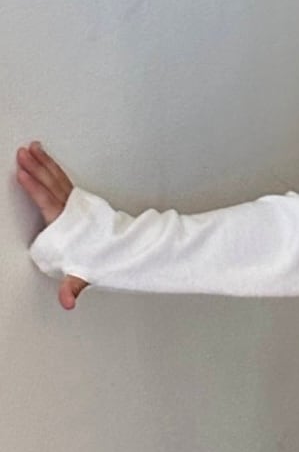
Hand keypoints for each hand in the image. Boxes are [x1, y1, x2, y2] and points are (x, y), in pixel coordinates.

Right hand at [16, 141, 88, 307]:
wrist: (123, 251)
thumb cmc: (100, 259)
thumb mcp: (84, 274)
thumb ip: (73, 287)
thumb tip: (67, 302)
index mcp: (67, 224)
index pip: (48, 203)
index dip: (35, 189)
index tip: (23, 174)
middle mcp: (71, 210)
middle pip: (51, 185)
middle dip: (36, 168)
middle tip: (23, 153)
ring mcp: (74, 203)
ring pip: (56, 178)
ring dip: (43, 162)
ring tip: (31, 148)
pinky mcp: (76, 200)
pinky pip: (62, 180)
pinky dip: (52, 167)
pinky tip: (44, 157)